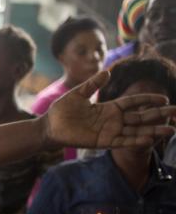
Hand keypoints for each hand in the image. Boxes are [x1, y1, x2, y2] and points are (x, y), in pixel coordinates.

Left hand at [43, 71, 175, 149]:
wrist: (49, 126)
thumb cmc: (62, 110)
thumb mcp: (78, 94)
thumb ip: (93, 84)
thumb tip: (107, 71)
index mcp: (109, 107)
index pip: (134, 103)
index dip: (148, 100)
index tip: (164, 98)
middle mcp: (113, 120)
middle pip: (140, 116)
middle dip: (158, 115)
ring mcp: (109, 131)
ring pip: (136, 131)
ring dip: (153, 131)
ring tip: (170, 129)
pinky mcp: (103, 141)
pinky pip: (122, 141)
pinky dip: (135, 140)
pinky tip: (149, 139)